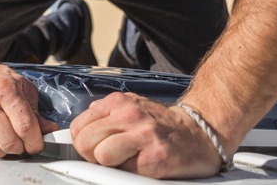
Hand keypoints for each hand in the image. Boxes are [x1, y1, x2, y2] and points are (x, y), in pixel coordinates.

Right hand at [0, 64, 57, 157]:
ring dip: (7, 149)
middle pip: (10, 142)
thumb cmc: (1, 83)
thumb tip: (49, 131)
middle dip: (21, 147)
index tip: (37, 145)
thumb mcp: (25, 90)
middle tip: (23, 141)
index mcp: (4, 90)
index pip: (24, 126)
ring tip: (7, 135)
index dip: (35, 142)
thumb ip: (37, 113)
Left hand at [70, 92, 222, 178]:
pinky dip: (131, 173)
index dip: (83, 143)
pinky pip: (125, 172)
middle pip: (84, 142)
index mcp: (118, 102)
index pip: (78, 127)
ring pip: (101, 156)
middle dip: (93, 156)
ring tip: (128, 161)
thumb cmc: (160, 125)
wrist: (199, 134)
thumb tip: (78, 134)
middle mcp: (129, 115)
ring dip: (111, 165)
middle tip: (112, 157)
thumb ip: (104, 117)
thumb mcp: (129, 108)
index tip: (96, 148)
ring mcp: (143, 135)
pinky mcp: (155, 158)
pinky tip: (144, 165)